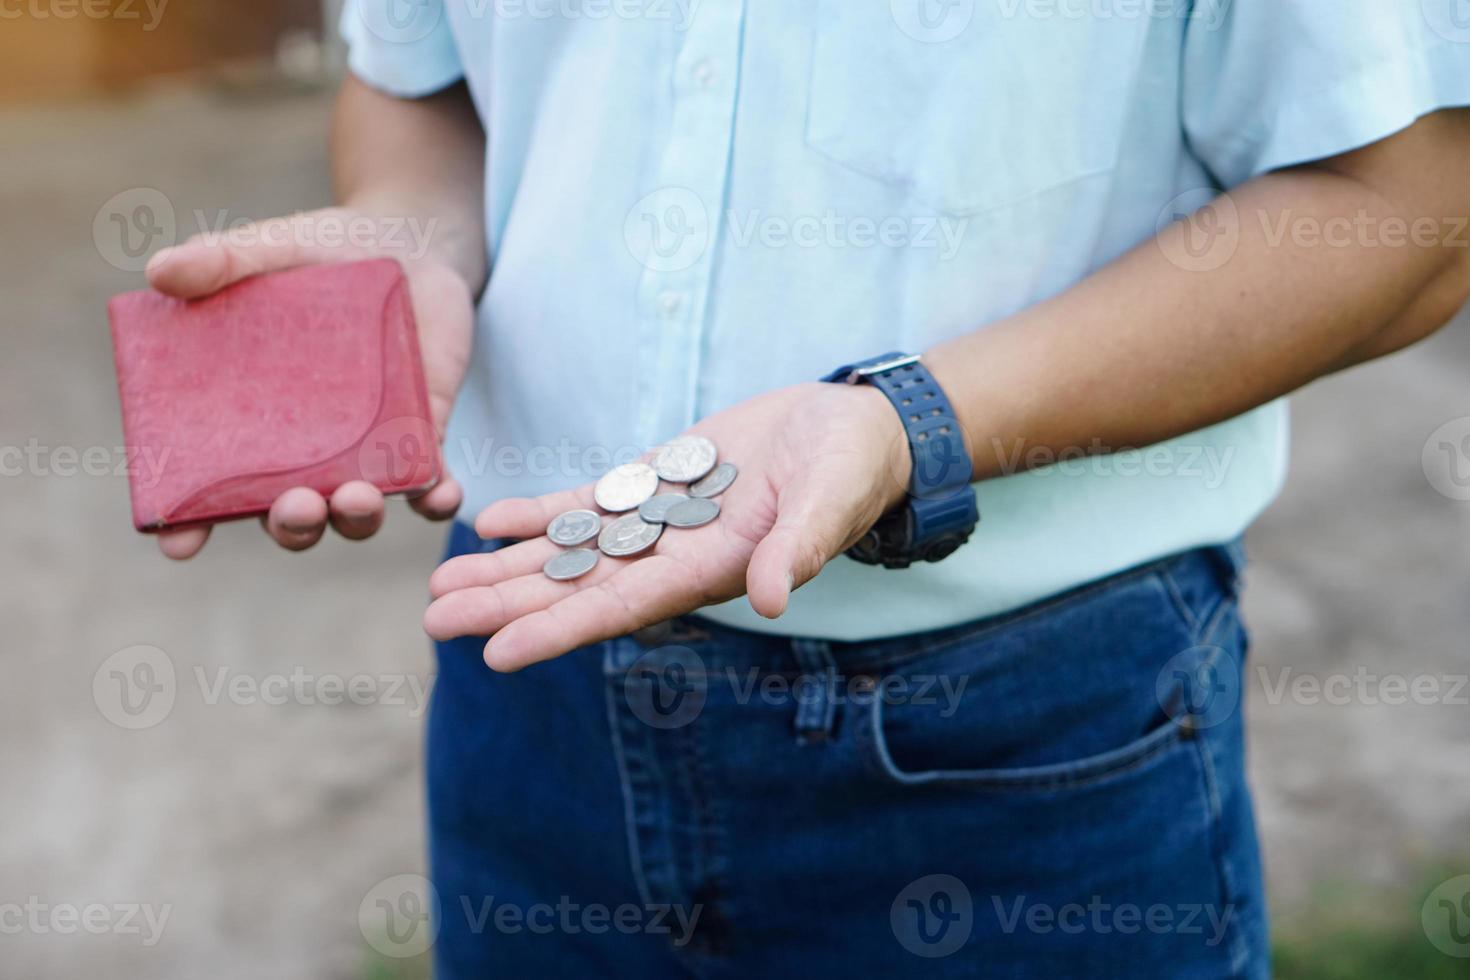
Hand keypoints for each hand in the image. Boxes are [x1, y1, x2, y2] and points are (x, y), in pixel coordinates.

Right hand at [143, 208, 474, 558]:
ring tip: (357, 497)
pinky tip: (441, 494)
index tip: (178, 541)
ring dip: (356, 518)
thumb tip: (160, 271)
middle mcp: (305, 449)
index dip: (191, 521)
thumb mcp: (271, 249)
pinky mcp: (422, 434)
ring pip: (357, 511)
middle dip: (290, 524)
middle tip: (295, 505)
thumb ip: (220, 261)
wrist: (413, 240)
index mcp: (251, 418)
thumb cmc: (325, 253)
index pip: (212, 486)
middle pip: (290, 515)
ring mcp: (366, 447)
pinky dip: (437, 498)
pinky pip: (430, 484)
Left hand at [424, 382, 912, 670]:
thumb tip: (775, 599)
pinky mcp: (655, 484)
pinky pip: (587, 505)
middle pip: (574, 587)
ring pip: (569, 552)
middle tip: (434, 619)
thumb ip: (798, 548)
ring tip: (440, 583)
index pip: (620, 609)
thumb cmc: (849, 468)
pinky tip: (490, 519)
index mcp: (710, 572)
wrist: (850, 430)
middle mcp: (673, 558)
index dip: (557, 631)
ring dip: (506, 568)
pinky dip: (540, 514)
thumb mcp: (829, 501)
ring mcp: (659, 523)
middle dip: (506, 605)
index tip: (495, 654)